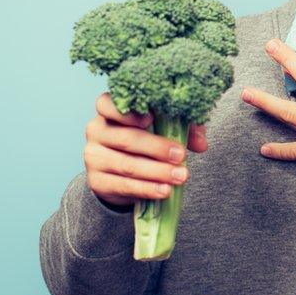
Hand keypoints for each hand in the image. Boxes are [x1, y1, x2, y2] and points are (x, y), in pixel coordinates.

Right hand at [83, 92, 208, 207]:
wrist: (121, 172)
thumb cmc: (145, 139)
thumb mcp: (163, 127)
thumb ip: (182, 128)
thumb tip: (202, 143)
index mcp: (109, 109)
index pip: (107, 104)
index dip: (128, 112)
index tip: (151, 118)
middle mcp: (96, 130)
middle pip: (126, 138)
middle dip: (157, 148)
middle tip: (180, 155)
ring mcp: (93, 157)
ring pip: (127, 165)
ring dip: (157, 172)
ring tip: (180, 176)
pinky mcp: (97, 181)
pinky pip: (124, 185)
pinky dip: (147, 189)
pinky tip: (164, 190)